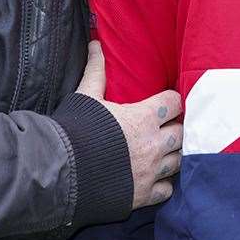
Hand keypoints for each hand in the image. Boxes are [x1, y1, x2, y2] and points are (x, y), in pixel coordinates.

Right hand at [76, 41, 183, 207]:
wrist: (57, 174)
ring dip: (173, 155)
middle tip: (165, 128)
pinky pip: (167, 189)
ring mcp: (150, 171)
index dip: (172, 102)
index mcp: (143, 117)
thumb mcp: (85, 97)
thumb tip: (95, 43)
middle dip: (176, 128)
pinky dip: (164, 184)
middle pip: (182, 132)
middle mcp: (153, 144)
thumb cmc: (72, 130)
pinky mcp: (143, 195)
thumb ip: (97, 71)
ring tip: (163, 152)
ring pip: (179, 160)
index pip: (176, 103)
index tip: (165, 104)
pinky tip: (155, 178)